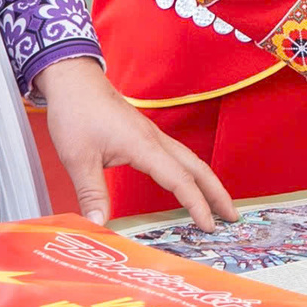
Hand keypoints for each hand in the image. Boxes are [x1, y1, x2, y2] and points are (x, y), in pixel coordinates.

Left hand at [37, 57, 236, 231]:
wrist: (74, 80)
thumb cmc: (76, 112)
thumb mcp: (77, 157)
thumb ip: (91, 193)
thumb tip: (98, 225)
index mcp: (144, 145)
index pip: (180, 179)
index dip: (196, 204)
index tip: (208, 226)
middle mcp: (155, 139)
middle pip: (197, 167)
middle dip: (217, 193)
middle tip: (233, 217)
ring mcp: (152, 135)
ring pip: (190, 160)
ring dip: (208, 182)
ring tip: (219, 204)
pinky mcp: (145, 134)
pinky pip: (177, 155)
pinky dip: (191, 173)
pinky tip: (188, 183)